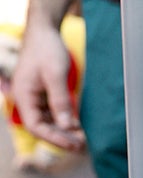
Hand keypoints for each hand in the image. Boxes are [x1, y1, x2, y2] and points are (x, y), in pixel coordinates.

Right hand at [11, 19, 84, 151]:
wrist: (44, 31)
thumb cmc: (46, 49)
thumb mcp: (55, 74)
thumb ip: (60, 101)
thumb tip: (68, 126)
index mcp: (24, 96)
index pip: (36, 126)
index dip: (54, 138)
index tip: (73, 144)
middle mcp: (27, 100)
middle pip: (42, 127)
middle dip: (61, 138)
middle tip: (81, 146)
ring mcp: (35, 98)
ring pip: (48, 122)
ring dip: (63, 131)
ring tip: (82, 139)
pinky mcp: (43, 95)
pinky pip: (52, 113)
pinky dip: (64, 121)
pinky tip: (78, 126)